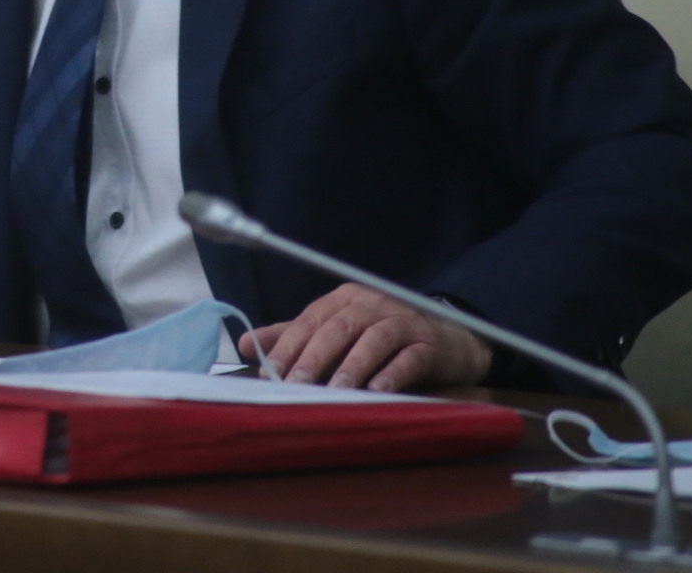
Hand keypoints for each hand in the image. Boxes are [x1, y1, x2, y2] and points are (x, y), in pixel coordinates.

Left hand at [239, 284, 491, 392]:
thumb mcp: (336, 333)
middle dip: (314, 358)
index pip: (310, 320)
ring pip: (374, 340)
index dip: (288, 345)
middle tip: (295, 385)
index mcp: (344, 299)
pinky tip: (378, 391)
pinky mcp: (430, 343)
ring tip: (335, 392)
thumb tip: (245, 343)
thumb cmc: (380, 337)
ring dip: (352, 367)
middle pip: (338, 327)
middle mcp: (372, 303)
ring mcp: (403, 320)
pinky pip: (410, 357)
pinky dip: (392, 373)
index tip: (269, 372)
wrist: (446, 339)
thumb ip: (293, 337)